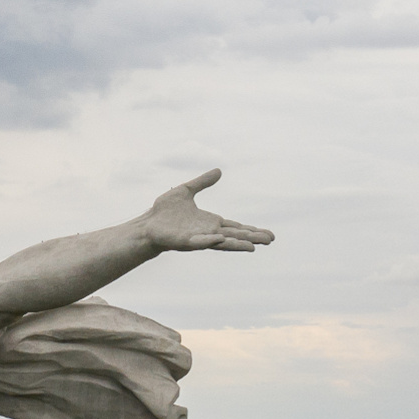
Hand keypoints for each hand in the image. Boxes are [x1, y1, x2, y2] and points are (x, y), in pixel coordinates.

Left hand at [141, 170, 272, 253]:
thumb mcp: (186, 191)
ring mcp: (198, 239)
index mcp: (211, 222)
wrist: (147, 223)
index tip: (269, 235)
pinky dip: (210, 241)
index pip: (236, 227)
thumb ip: (202, 182)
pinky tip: (220, 238)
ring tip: (253, 247)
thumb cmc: (164, 212)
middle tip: (271, 241)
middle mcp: (208, 232)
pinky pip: (200, 242)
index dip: (252, 230)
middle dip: (253, 238)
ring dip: (237, 245)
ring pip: (222, 242)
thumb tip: (219, 171)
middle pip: (235, 236)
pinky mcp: (186, 243)